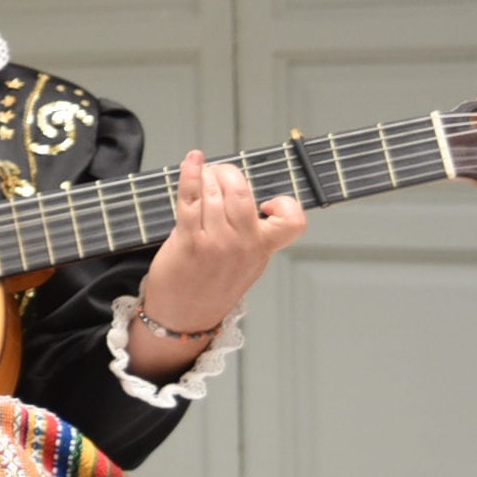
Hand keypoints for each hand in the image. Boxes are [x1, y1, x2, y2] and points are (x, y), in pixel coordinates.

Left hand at [133, 153, 305, 352]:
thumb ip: (251, 236)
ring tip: (203, 172)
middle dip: (230, 173)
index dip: (285, 204)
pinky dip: (191, 174)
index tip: (265, 202)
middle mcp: (244, 244)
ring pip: (216, 192)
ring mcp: (217, 242)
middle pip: (244, 192)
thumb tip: (245, 198)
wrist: (184, 317)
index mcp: (263, 249)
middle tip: (220, 173)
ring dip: (208, 174)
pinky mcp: (189, 240)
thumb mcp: (246, 264)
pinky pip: (191, 198)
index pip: (293, 221)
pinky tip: (192, 160)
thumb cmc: (211, 287)